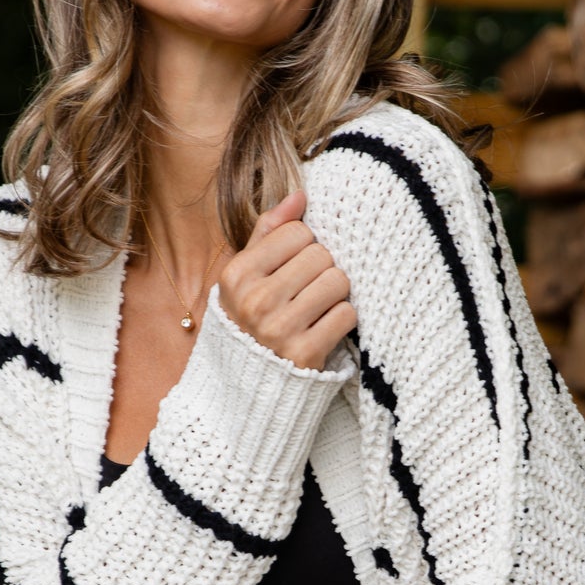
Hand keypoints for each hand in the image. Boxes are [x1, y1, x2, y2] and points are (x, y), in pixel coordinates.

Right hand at [217, 189, 355, 370]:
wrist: (243, 389)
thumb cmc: (248, 321)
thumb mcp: (245, 276)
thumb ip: (269, 232)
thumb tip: (301, 195)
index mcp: (236, 275)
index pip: (297, 231)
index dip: (303, 246)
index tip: (293, 266)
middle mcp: (255, 301)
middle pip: (321, 254)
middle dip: (321, 269)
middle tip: (308, 290)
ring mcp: (279, 330)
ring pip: (338, 281)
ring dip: (335, 293)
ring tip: (317, 307)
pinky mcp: (305, 354)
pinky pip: (347, 314)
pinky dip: (342, 319)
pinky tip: (324, 327)